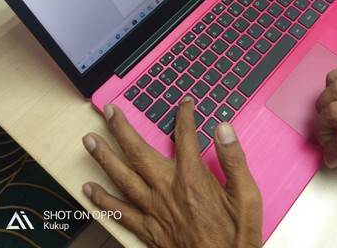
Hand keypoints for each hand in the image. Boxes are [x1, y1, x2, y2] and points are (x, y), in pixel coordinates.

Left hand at [82, 97, 262, 247]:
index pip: (185, 135)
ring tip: (89, 140)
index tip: (184, 103)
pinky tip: (88, 190)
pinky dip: (102, 199)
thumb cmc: (235, 237)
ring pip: (122, 178)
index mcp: (192, 178)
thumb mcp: (247, 196)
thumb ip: (234, 160)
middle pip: (139, 152)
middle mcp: (167, 190)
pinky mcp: (148, 229)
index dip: (184, 115)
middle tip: (110, 111)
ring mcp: (154, 210)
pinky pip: (120, 211)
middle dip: (122, 129)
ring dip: (104, 157)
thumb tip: (223, 128)